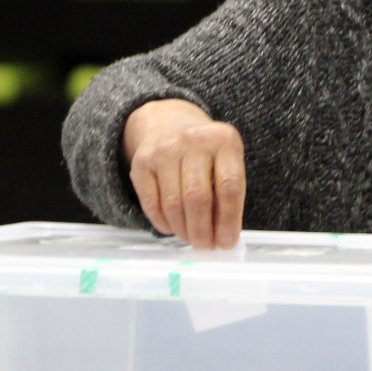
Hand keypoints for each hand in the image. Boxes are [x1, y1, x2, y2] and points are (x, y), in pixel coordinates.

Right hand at [122, 99, 245, 248]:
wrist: (168, 124)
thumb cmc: (205, 154)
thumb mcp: (226, 162)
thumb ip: (227, 196)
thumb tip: (222, 238)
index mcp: (224, 140)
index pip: (230, 186)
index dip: (229, 220)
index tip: (227, 242)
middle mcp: (193, 140)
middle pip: (198, 197)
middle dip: (202, 230)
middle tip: (205, 246)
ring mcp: (164, 150)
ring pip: (173, 204)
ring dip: (183, 230)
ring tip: (191, 238)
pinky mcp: (141, 162)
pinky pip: (152, 204)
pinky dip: (163, 223)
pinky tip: (173, 228)